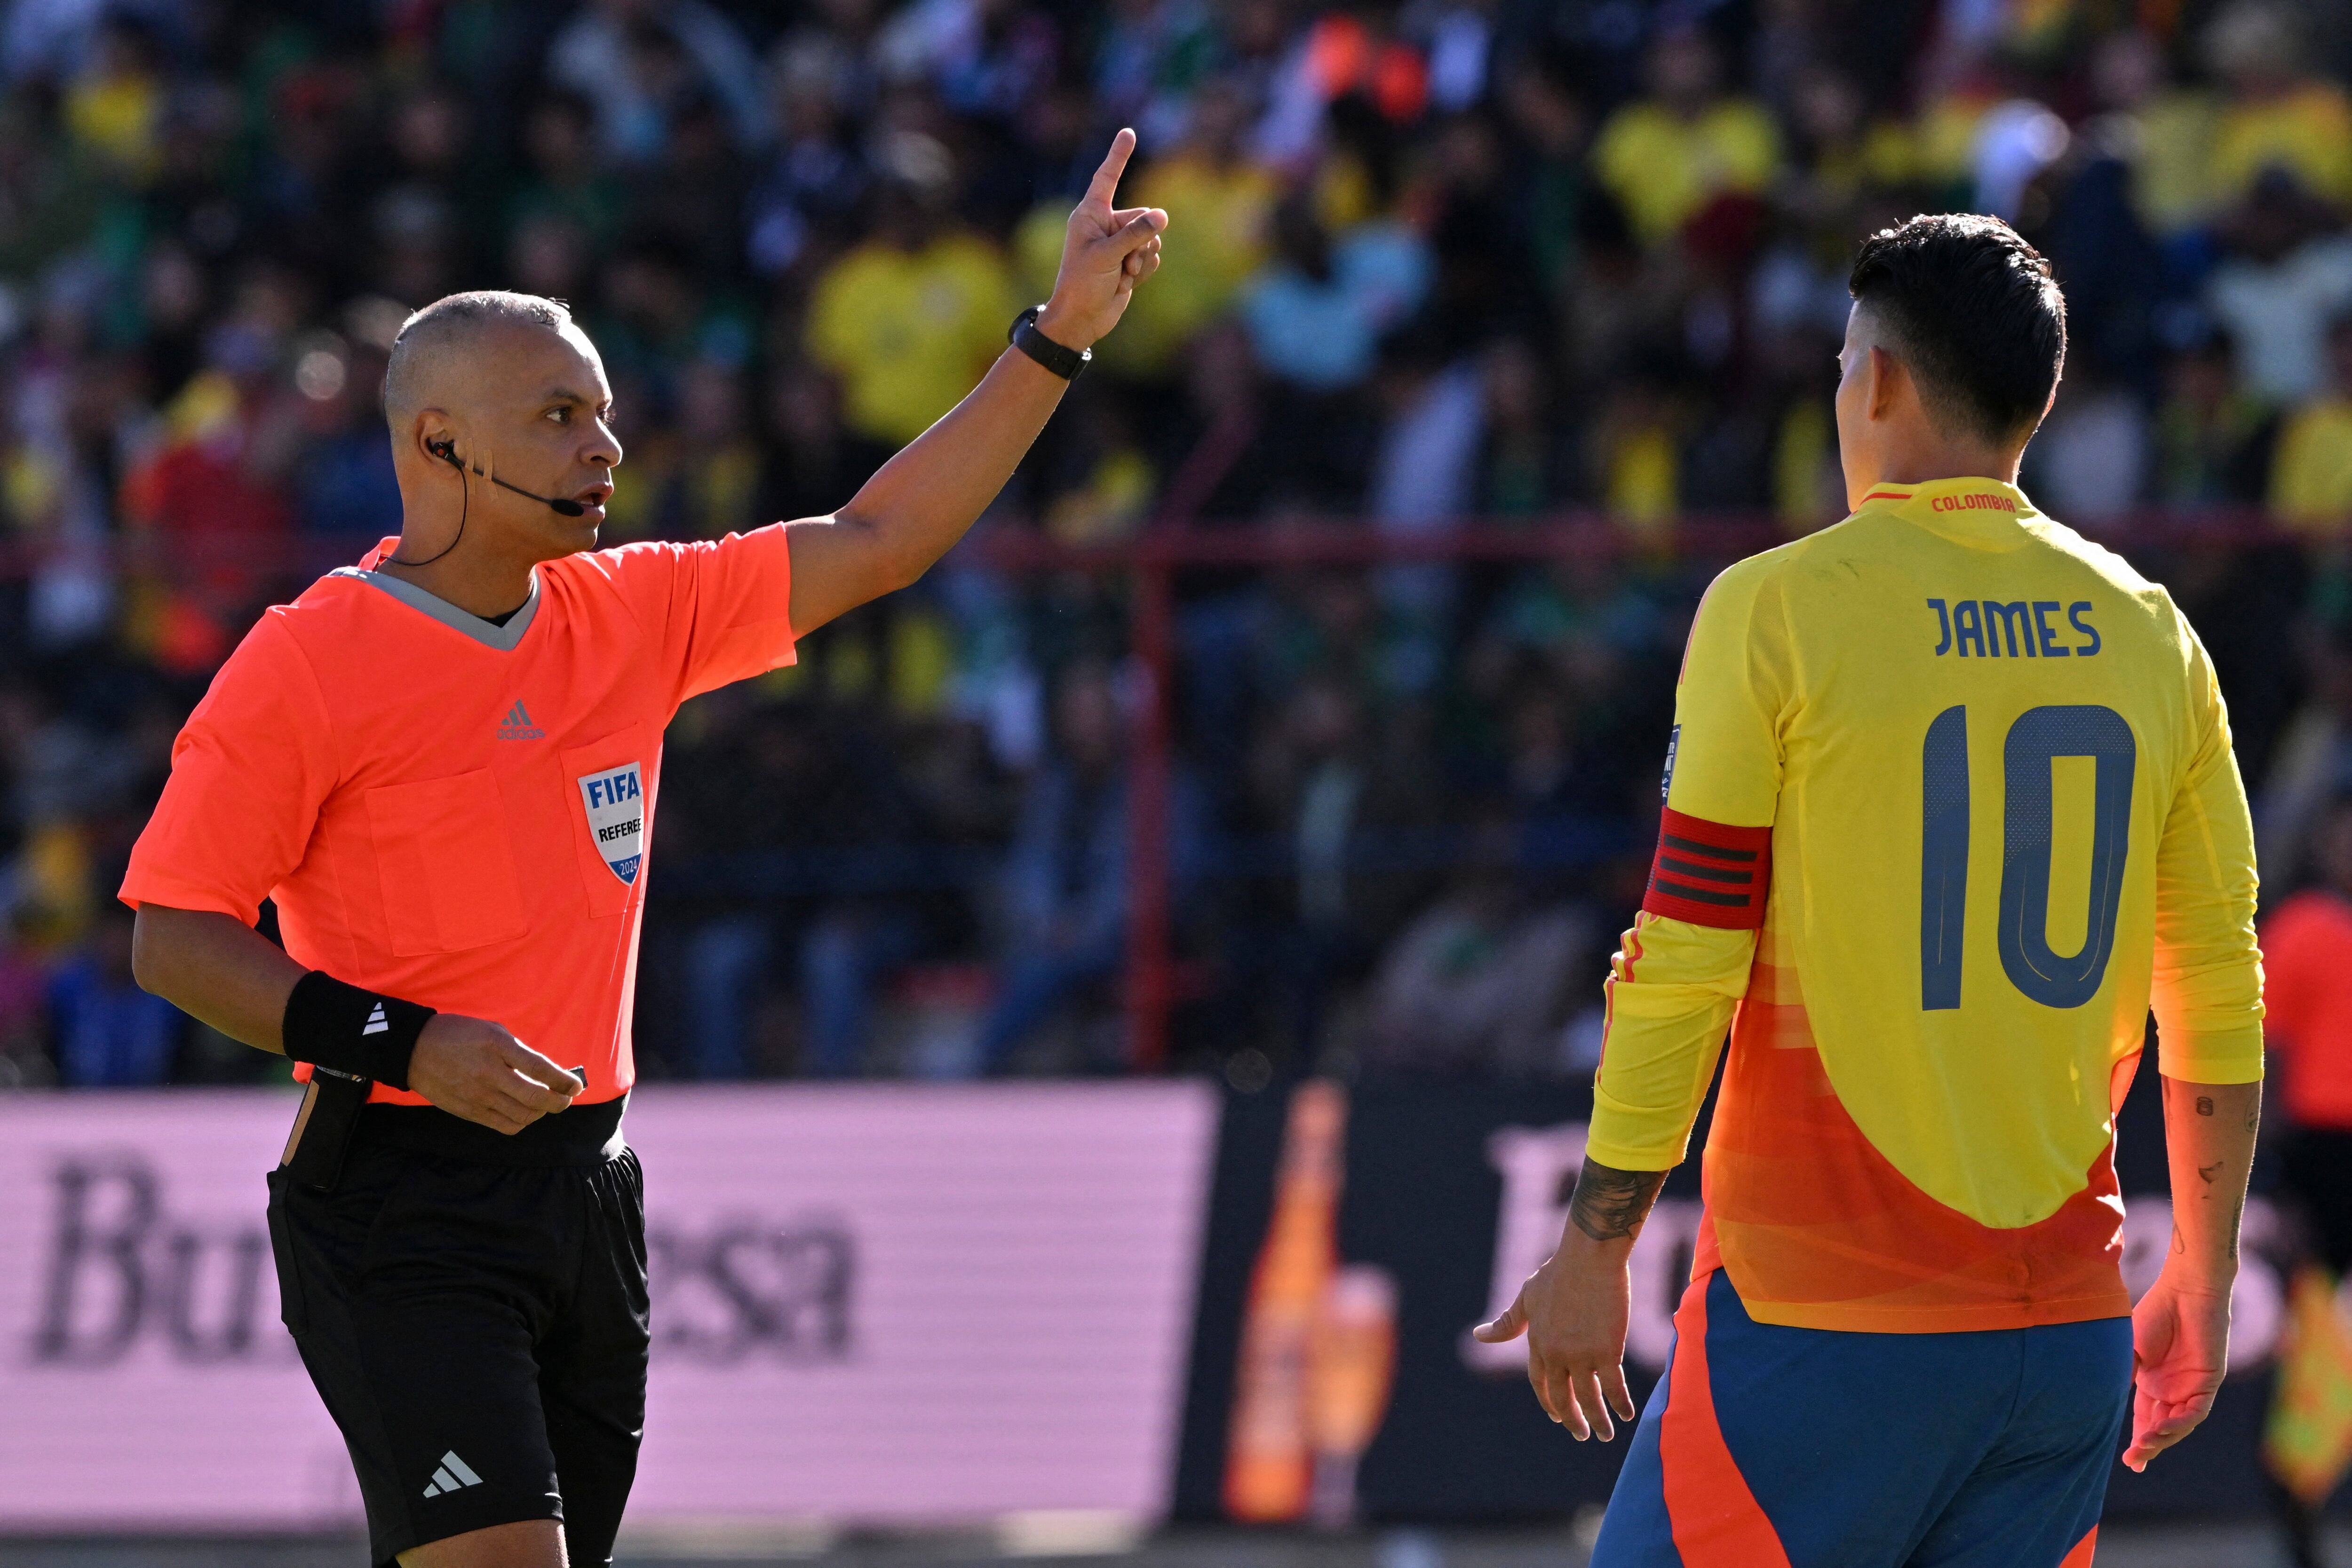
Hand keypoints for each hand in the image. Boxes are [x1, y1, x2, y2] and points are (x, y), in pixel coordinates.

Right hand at [405, 1014, 579, 1134]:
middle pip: (535, 1098)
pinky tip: (525, 1113)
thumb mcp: (492, 1031)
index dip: (564, 1080)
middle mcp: (489, 1074)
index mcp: (497, 1046)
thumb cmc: (459, 1034)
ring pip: (523, 1116)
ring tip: (546, 1104)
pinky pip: (505, 1126)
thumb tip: (545, 1073)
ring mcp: (478, 1096)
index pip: (540, 1068)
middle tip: (567, 1097)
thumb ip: (518, 1051)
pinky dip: (522, 1122)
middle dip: (559, 1101)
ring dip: (542, 1113)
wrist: (415, 1050)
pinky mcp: (469, 1112)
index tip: (576, 1085)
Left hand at [1034, 128, 1165, 351]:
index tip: (1128, 132)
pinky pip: (1152, 257)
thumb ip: (1135, 233)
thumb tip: (1162, 215)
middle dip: (1140, 241)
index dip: (1119, 155)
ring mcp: (1118, 244)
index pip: (1107, 177)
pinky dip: (1144, 271)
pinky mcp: (1129, 262)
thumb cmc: (1082, 285)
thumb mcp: (1107, 255)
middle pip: (1142, 217)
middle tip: (1123, 263)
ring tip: (1121, 275)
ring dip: (1142, 259)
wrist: (1081, 320)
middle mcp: (1105, 225)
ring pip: (1151, 238)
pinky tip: (1126, 283)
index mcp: (1090, 214)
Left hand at [1471, 1235, 1638, 1440]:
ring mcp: (1581, 1354)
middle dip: (1571, 1419)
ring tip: (1605, 1436)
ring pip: (1588, 1398)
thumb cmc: (1559, 1272)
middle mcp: (1555, 1353)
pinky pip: (1613, 1387)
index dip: (1548, 1401)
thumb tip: (1478, 1336)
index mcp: (1537, 1342)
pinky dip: (1620, 1404)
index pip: (1539, 1382)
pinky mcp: (1607, 1351)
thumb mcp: (1527, 1297)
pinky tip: (1627, 1415)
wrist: (1589, 1257)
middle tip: (1580, 1434)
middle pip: (1562, 1397)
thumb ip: (1508, 1323)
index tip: (1557, 1416)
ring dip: (1596, 1421)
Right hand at [2123, 1266, 2232, 1470]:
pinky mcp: (2208, 1383)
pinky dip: (2179, 1423)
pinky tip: (2163, 1429)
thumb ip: (2124, 1374)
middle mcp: (2172, 1389)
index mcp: (2152, 1381)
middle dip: (2148, 1446)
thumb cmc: (2154, 1312)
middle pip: (2161, 1426)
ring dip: (2163, 1438)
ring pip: (2179, 1424)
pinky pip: (2195, 1411)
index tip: (2127, 1462)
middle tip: (2134, 1463)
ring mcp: (2191, 1387)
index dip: (2137, 1439)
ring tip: (2144, 1448)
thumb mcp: (2129, 1348)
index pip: (2144, 1418)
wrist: (2184, 1291)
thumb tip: (2107, 1401)